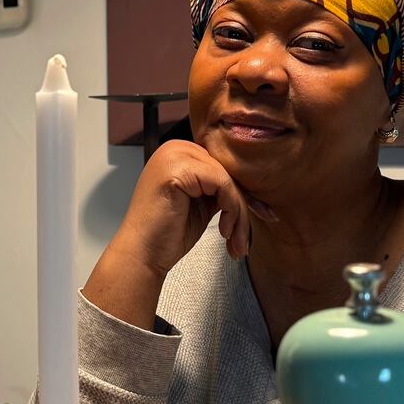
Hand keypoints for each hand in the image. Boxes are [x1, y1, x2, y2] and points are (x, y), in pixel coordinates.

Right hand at [109, 140, 270, 274]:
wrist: (142, 255)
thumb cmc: (166, 234)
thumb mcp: (201, 204)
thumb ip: (219, 189)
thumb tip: (249, 188)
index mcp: (178, 153)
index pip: (222, 167)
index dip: (242, 194)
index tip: (260, 215)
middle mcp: (175, 148)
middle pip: (227, 172)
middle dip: (241, 208)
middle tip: (244, 239)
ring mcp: (174, 155)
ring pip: (227, 179)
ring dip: (238, 214)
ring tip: (233, 241)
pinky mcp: (178, 169)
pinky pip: (222, 184)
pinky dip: (230, 209)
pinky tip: (223, 230)